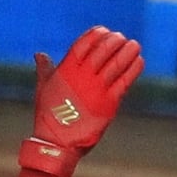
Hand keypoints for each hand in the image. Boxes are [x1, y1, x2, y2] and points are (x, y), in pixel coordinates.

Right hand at [18, 25, 143, 176]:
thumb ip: (45, 69)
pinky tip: (138, 61)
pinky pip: (126, 80)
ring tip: (134, 45)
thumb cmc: (48, 116)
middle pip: (103, 50)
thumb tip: (39, 54)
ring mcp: (97, 90)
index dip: (96, 34)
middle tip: (121, 38)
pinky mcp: (109, 103)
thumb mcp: (44, 88)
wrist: (57, 144)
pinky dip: (134, 68)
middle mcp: (82, 77)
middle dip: (114, 40)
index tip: (103, 31)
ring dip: (128, 51)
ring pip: (117, 63)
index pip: (84, 43)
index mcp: (66, 71)